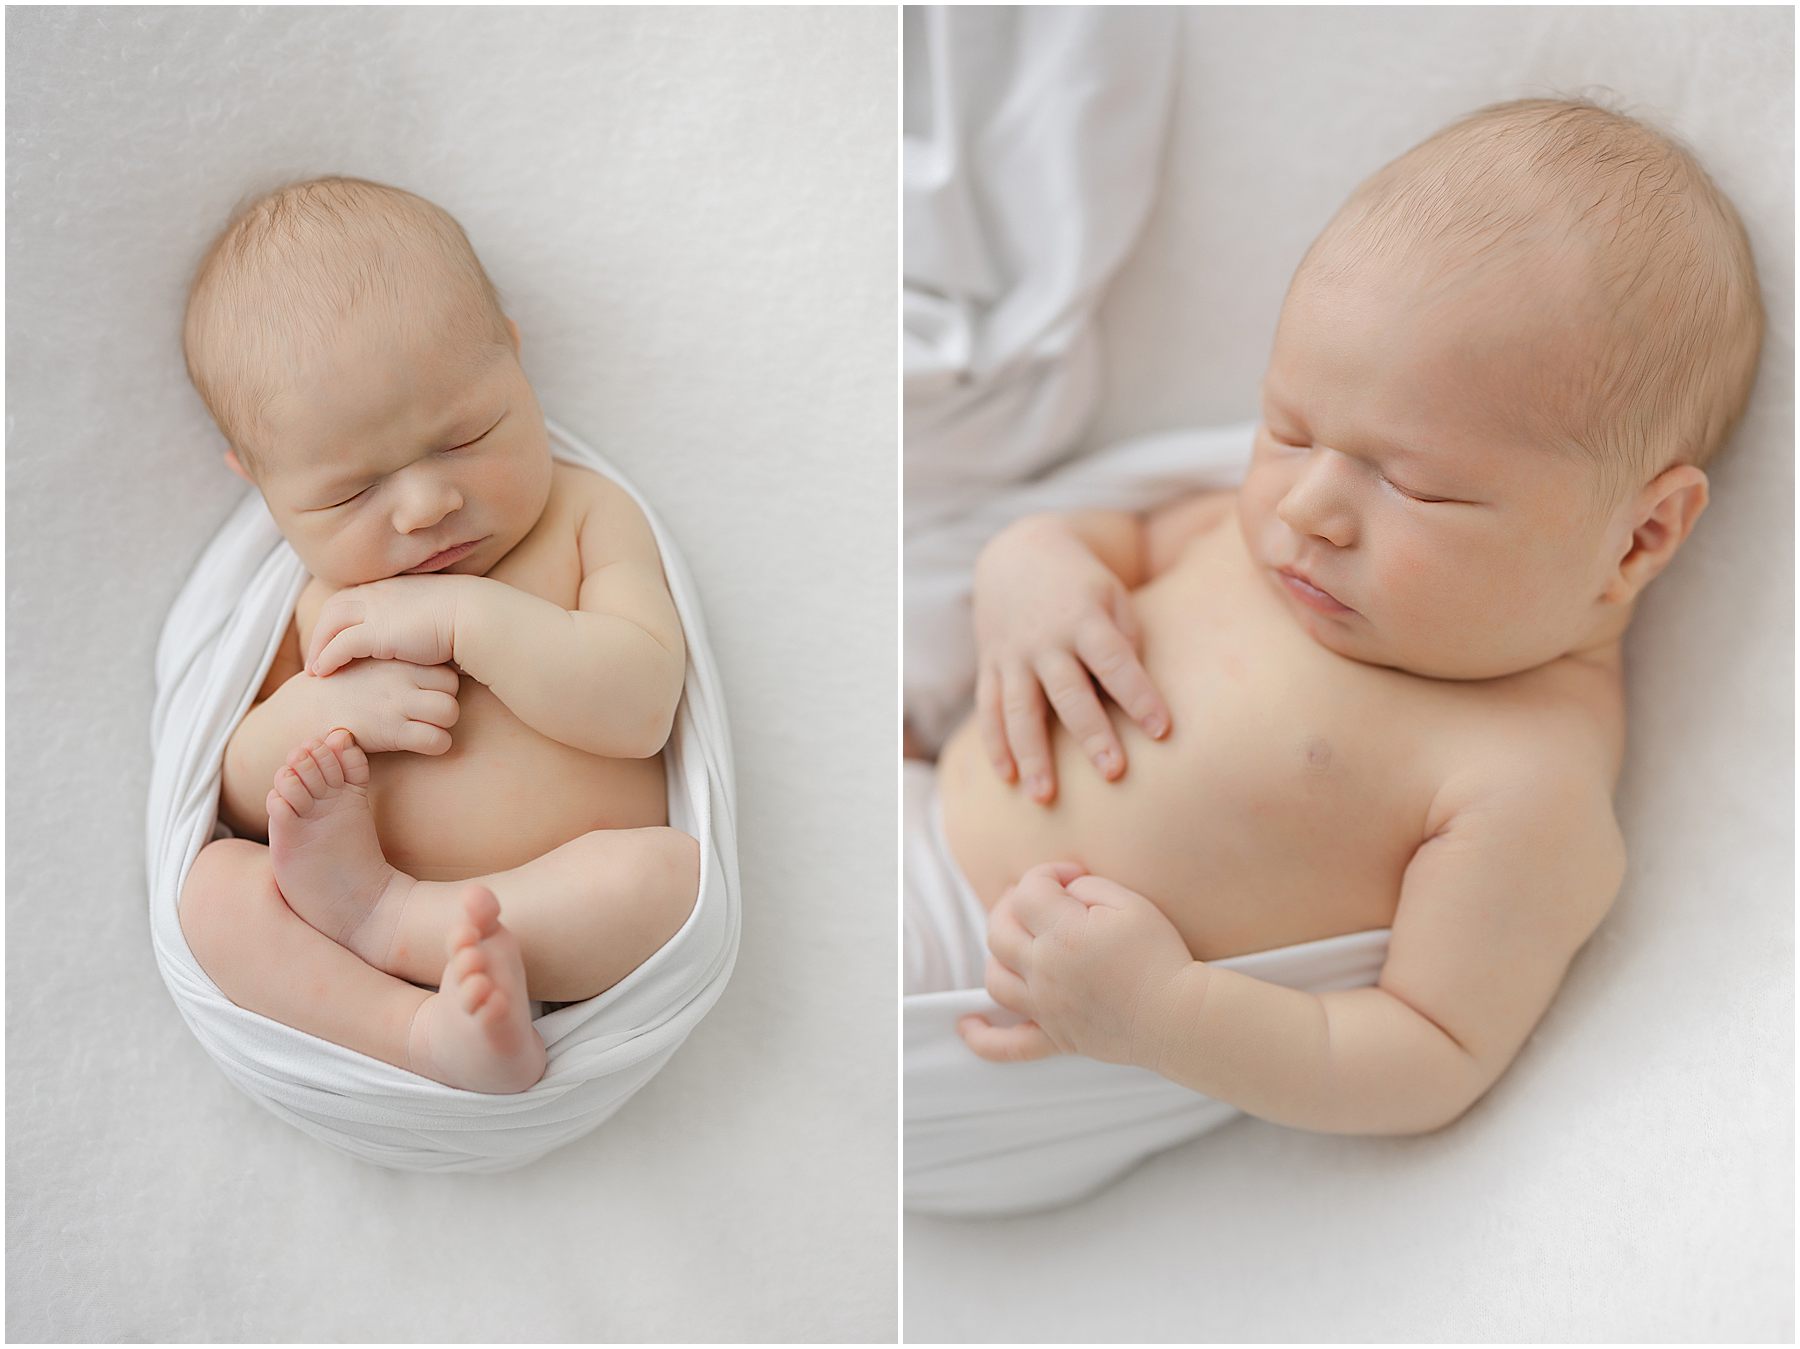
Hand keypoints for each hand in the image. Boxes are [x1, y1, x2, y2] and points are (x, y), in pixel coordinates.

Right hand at [303, 658, 461, 755]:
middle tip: (431, 711)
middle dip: (447, 701)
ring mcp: (398, 705)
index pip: (445, 669)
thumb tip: (427, 652)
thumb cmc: (345, 687)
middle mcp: (401, 680)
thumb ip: (397, 658)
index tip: (430, 693)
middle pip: (453, 688)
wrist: (309, 709)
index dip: (443, 684)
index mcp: (398, 661)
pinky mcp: (393, 732)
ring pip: (450, 712)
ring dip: (444, 724)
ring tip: (428, 727)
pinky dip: (437, 744)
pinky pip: (437, 740)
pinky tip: (422, 743)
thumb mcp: (368, 659)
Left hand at [306, 575, 469, 676]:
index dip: (340, 618)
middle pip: (335, 608)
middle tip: (317, 655)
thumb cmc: (465, 618)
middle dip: (321, 631)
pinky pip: (339, 645)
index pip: (354, 597)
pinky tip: (324, 673)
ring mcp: (374, 610)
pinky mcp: (375, 632)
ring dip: (318, 646)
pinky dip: (327, 658)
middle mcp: (378, 593)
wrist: (474, 616)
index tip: (336, 638)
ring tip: (317, 669)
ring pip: (330, 624)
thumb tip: (422, 629)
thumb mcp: (437, 611)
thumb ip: (420, 617)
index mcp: (392, 587)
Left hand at [958, 862, 1195, 1067]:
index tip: (1072, 875)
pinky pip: (1008, 1045)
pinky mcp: (1055, 1038)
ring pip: (994, 977)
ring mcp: (1045, 1008)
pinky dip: (982, 1037)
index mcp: (1063, 934)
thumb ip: (1088, 887)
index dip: (1047, 873)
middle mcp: (1044, 971)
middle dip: (1012, 904)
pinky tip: (966, 1025)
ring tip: (1017, 941)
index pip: (1028, 891)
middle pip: (999, 930)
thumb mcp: (1131, 904)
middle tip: (1039, 898)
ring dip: (998, 953)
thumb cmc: (1160, 957)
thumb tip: (1062, 888)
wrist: (1180, 1017)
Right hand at [972, 518, 1170, 803]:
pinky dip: (996, 745)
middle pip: (1068, 693)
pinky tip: (1008, 779)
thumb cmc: (1083, 586)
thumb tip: (1131, 697)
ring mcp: (1012, 655)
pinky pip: (989, 709)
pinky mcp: (990, 666)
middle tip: (1113, 772)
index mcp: (1084, 619)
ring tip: (1044, 797)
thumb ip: (1126, 643)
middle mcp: (1045, 640)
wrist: (1018, 553)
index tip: (1162, 730)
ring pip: (1020, 710)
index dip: (1139, 695)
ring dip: (1032, 754)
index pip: (1114, 662)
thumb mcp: (1112, 598)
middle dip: (1091, 734)